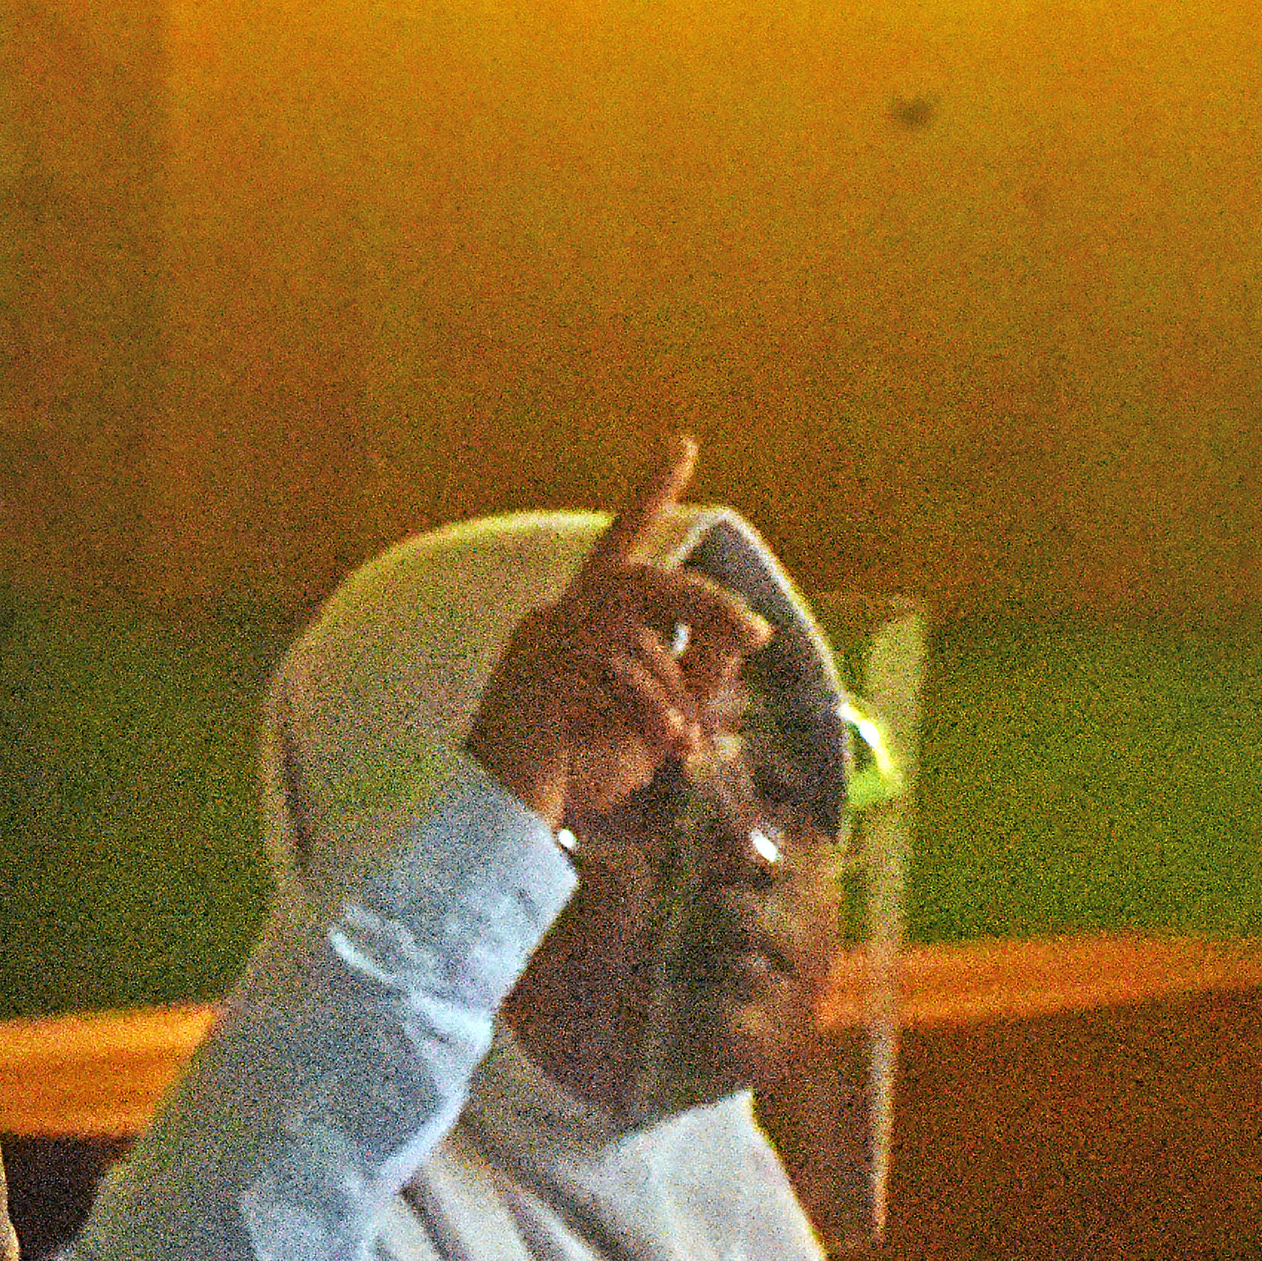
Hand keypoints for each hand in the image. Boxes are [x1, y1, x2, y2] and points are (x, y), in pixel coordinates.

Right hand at [458, 434, 771, 830]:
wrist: (504, 815)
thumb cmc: (575, 770)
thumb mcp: (658, 718)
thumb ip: (698, 672)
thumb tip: (745, 630)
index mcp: (581, 622)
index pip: (620, 545)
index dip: (649, 494)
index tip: (682, 445)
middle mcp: (558, 616)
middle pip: (646, 580)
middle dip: (707, 604)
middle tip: (757, 633)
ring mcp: (546, 639)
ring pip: (640, 638)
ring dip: (670, 695)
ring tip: (678, 745)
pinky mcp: (544, 666)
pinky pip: (621, 673)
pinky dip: (650, 712)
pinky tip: (656, 745)